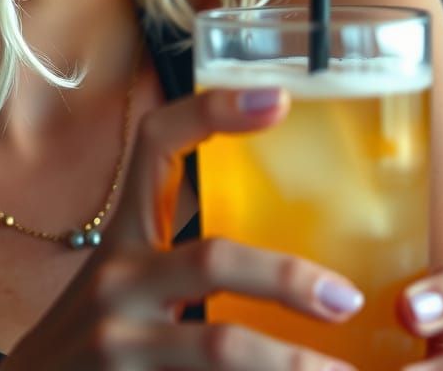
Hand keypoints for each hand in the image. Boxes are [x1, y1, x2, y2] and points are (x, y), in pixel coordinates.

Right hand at [0, 87, 364, 370]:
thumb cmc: (96, 333)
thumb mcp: (128, 278)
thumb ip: (184, 258)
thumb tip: (284, 240)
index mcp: (126, 233)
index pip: (156, 144)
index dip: (211, 113)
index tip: (277, 98)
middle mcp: (117, 275)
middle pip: (213, 259)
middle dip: (286, 278)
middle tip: (346, 299)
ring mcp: (118, 338)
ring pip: (218, 344)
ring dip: (291, 362)